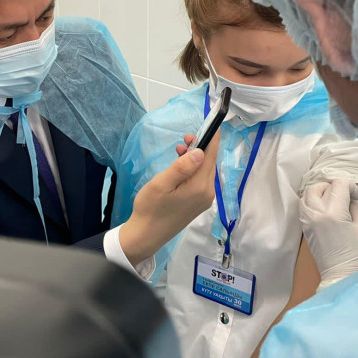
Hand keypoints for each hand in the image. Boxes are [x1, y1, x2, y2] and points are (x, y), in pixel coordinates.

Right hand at [120, 132, 218, 264]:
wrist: (146, 236)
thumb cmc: (150, 208)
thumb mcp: (161, 183)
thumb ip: (182, 166)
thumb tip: (201, 151)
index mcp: (200, 186)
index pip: (211, 155)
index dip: (211, 137)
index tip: (210, 121)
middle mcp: (207, 193)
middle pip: (209, 162)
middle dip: (200, 146)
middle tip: (183, 139)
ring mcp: (204, 200)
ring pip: (204, 171)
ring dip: (195, 158)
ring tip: (178, 152)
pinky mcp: (198, 203)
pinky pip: (200, 180)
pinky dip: (193, 170)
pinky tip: (180, 168)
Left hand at [301, 180, 357, 291]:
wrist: (340, 274)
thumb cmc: (357, 253)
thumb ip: (355, 206)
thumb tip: (349, 196)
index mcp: (333, 212)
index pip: (338, 184)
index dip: (351, 186)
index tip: (357, 196)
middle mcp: (315, 213)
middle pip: (318, 186)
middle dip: (333, 186)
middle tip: (344, 196)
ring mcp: (306, 219)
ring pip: (307, 194)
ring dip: (320, 192)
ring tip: (333, 200)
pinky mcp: (304, 226)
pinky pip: (304, 205)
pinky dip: (313, 201)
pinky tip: (325, 208)